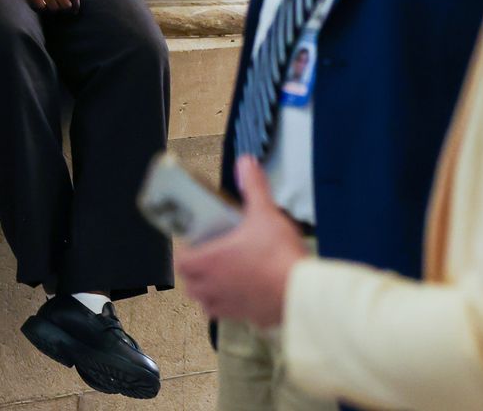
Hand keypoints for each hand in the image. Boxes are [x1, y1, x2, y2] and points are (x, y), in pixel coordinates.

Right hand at [5, 0, 80, 12]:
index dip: (75, 5)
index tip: (74, 10)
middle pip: (65, 4)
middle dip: (63, 9)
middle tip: (59, 8)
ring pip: (54, 7)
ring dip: (52, 9)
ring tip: (48, 5)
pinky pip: (40, 6)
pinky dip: (41, 8)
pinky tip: (39, 4)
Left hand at [175, 157, 305, 328]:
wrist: (302, 293)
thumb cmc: (278, 256)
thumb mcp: (264, 213)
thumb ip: (253, 187)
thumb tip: (245, 163)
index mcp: (209, 262)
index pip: (180, 262)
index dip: (184, 252)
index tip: (193, 244)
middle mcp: (213, 288)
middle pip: (190, 284)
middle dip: (195, 273)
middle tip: (209, 258)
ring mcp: (230, 306)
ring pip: (208, 302)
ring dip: (210, 291)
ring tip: (225, 277)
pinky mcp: (249, 318)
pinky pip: (232, 314)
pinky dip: (234, 305)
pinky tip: (248, 293)